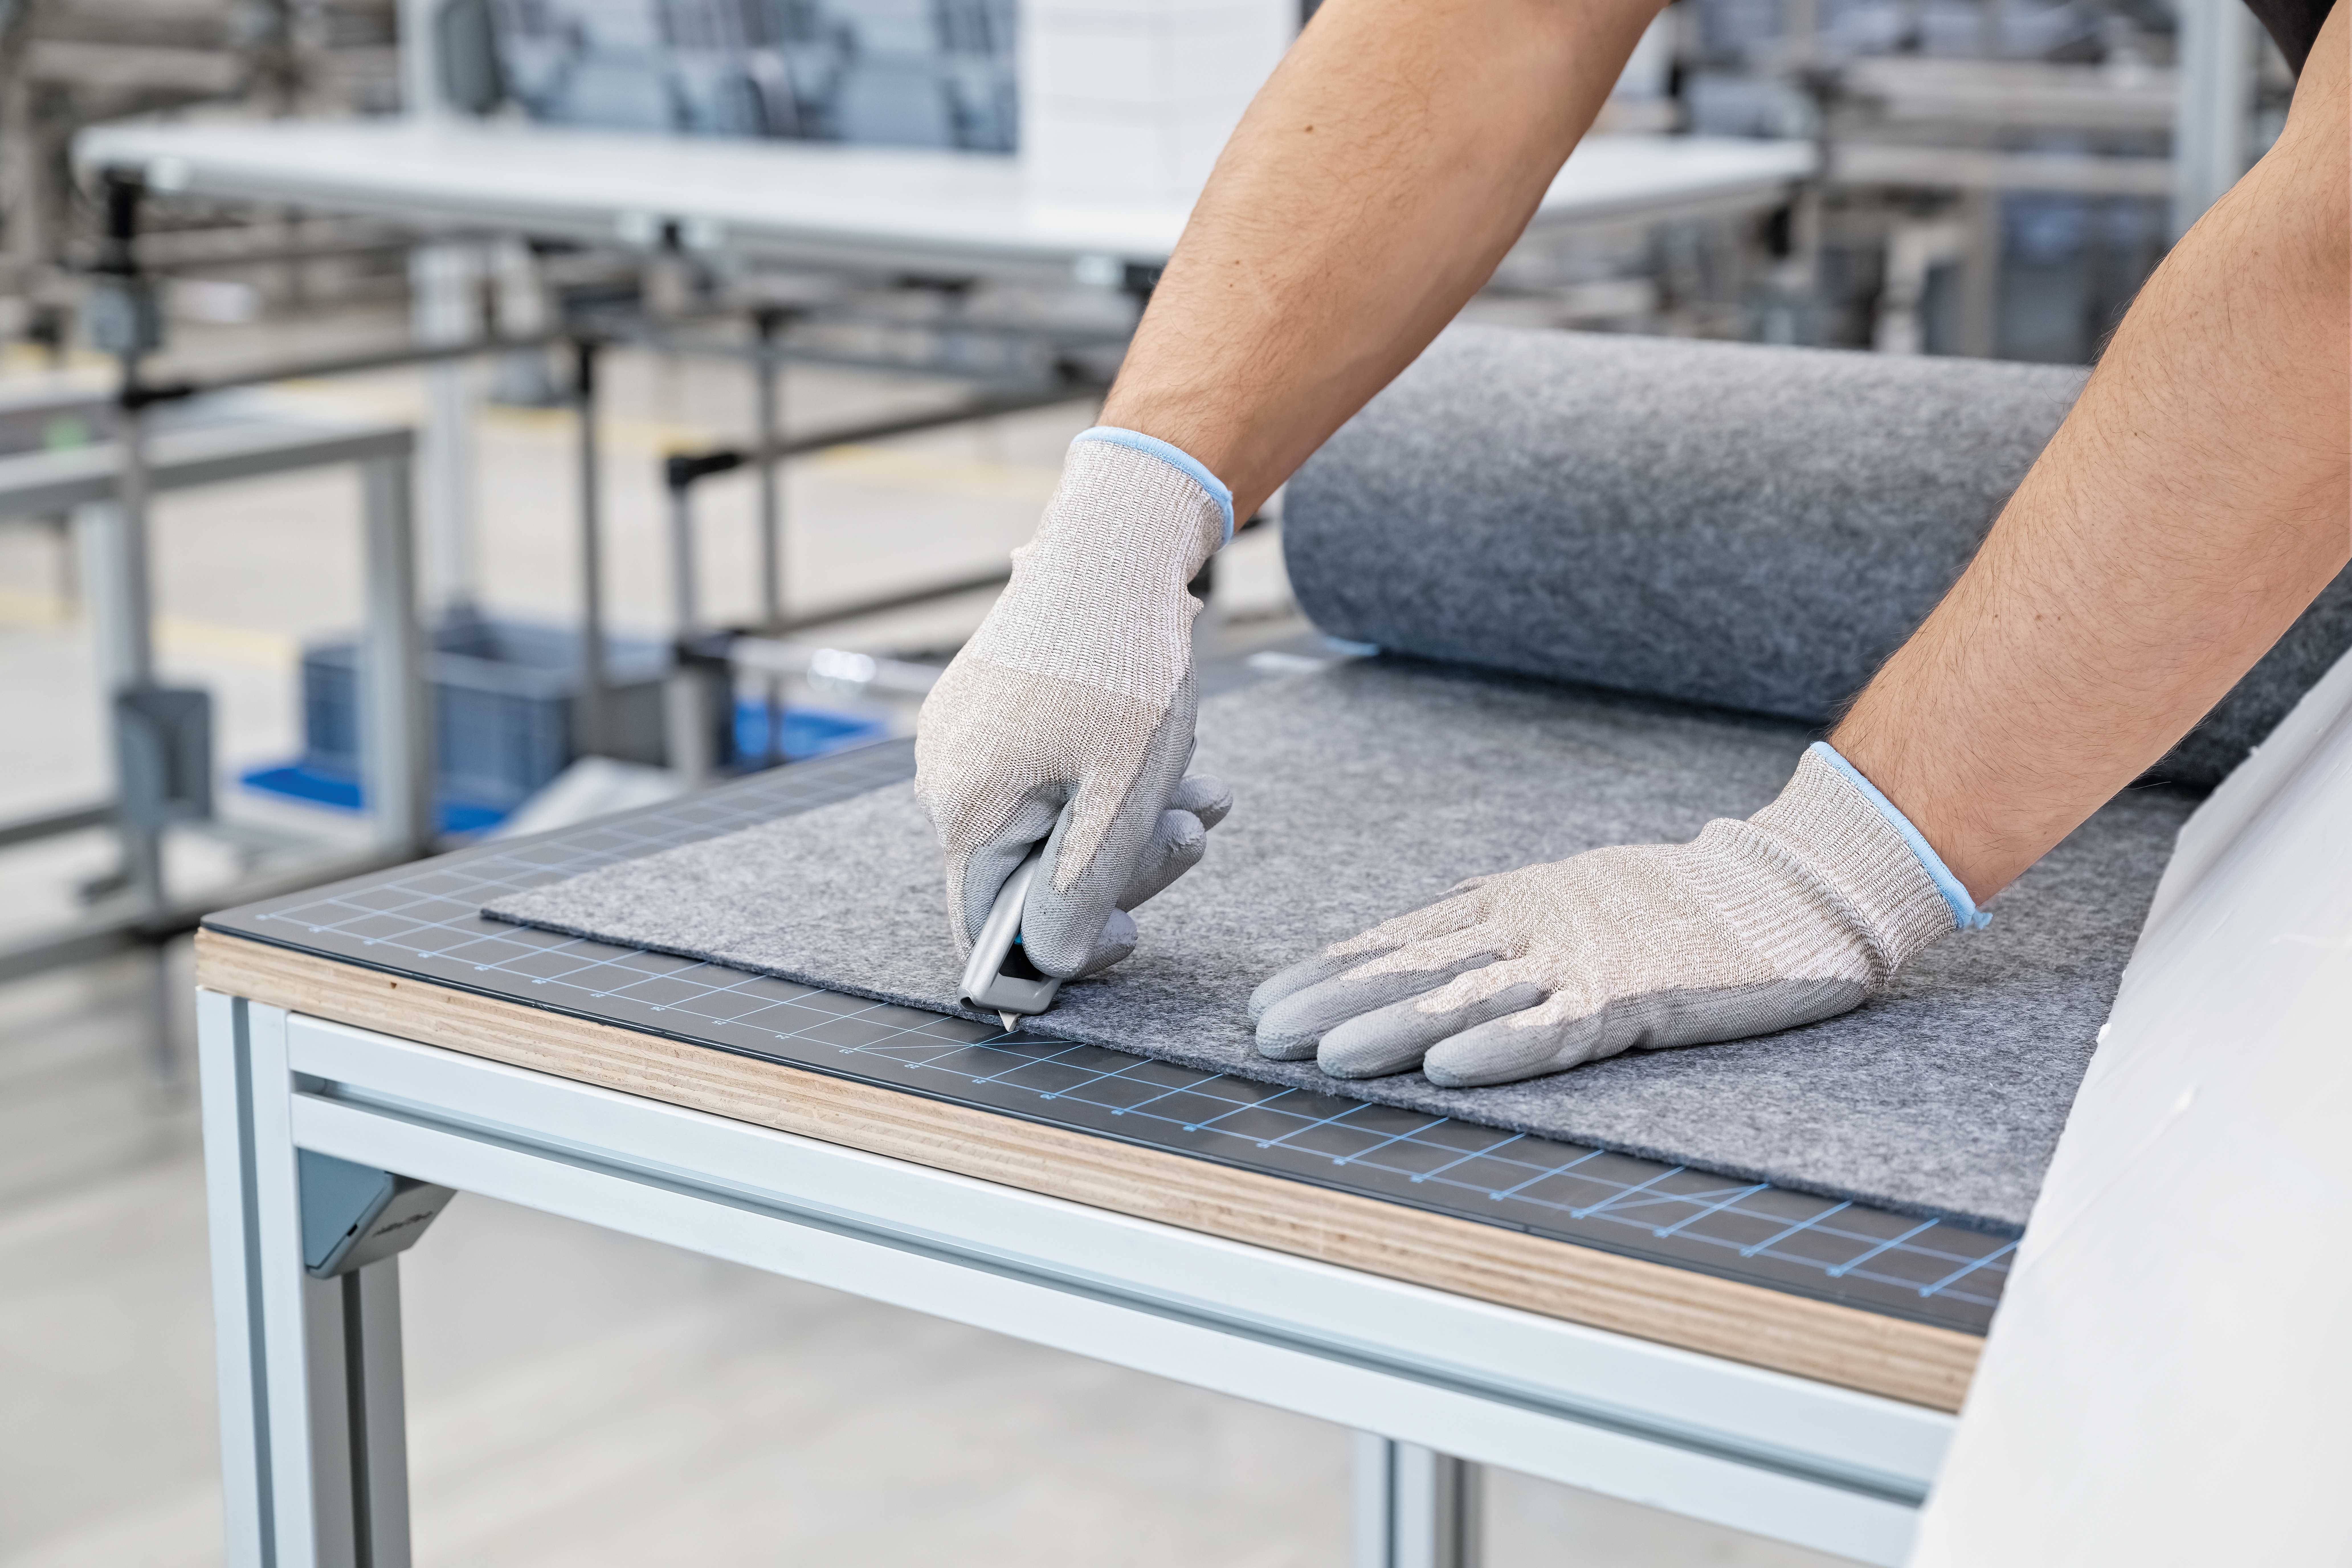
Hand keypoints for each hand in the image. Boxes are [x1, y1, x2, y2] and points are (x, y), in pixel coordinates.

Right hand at [916, 429, 1234, 978]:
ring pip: (1052, 822)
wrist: (1116, 543)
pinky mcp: (994, 710)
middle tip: (1192, 837)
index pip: (987, 929)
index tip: (1128, 944)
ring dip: (1133, 822)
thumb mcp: (1119, 801)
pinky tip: (1174, 759)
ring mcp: (966, 741)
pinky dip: (1111, 780)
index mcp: (964, 811)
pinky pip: (1051, 775)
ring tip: (1203, 793)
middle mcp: (947, 779)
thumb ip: (1080, 895)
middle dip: (1123, 869)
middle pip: (1029, 876)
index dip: (1057, 954)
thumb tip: (1050, 964)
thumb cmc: (1121, 668)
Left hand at [1249, 744, 1977, 1085]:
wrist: (1793, 885)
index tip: (1267, 1000)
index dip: (1329, 971)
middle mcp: (1535, 923)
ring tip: (1325, 1057)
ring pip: (1469, 999)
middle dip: (1332, 1003)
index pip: (1400, 938)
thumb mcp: (1568, 905)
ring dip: (1393, 1030)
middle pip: (1415, 968)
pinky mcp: (1641, 995)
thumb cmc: (1676, 904)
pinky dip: (1502, 1050)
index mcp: (1515, 901)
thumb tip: (1419, 968)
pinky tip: (1448, 1070)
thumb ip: (1502, 937)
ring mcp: (1586, 957)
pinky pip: (1560, 1029)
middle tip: (1264, 1035)